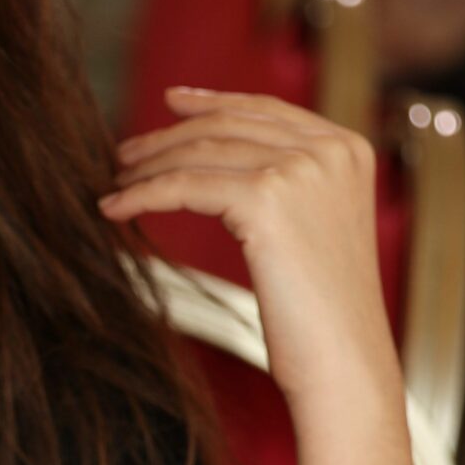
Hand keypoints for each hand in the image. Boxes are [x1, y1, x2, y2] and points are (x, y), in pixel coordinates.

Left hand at [101, 88, 401, 420]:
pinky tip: (115, 209)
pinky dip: (143, 195)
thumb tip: (223, 164)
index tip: (172, 102)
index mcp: (348, 150)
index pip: (266, 110)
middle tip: (126, 153)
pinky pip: (185, 185)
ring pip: (202, 152)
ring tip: (116, 182)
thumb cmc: (324, 317)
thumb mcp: (315, 231)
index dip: (214, 102)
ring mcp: (301, 170)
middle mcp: (329, 150)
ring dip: (149, 166)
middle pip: (229, 125)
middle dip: (169, 135)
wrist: (343, 363)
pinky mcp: (266, 198)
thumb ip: (289, 187)